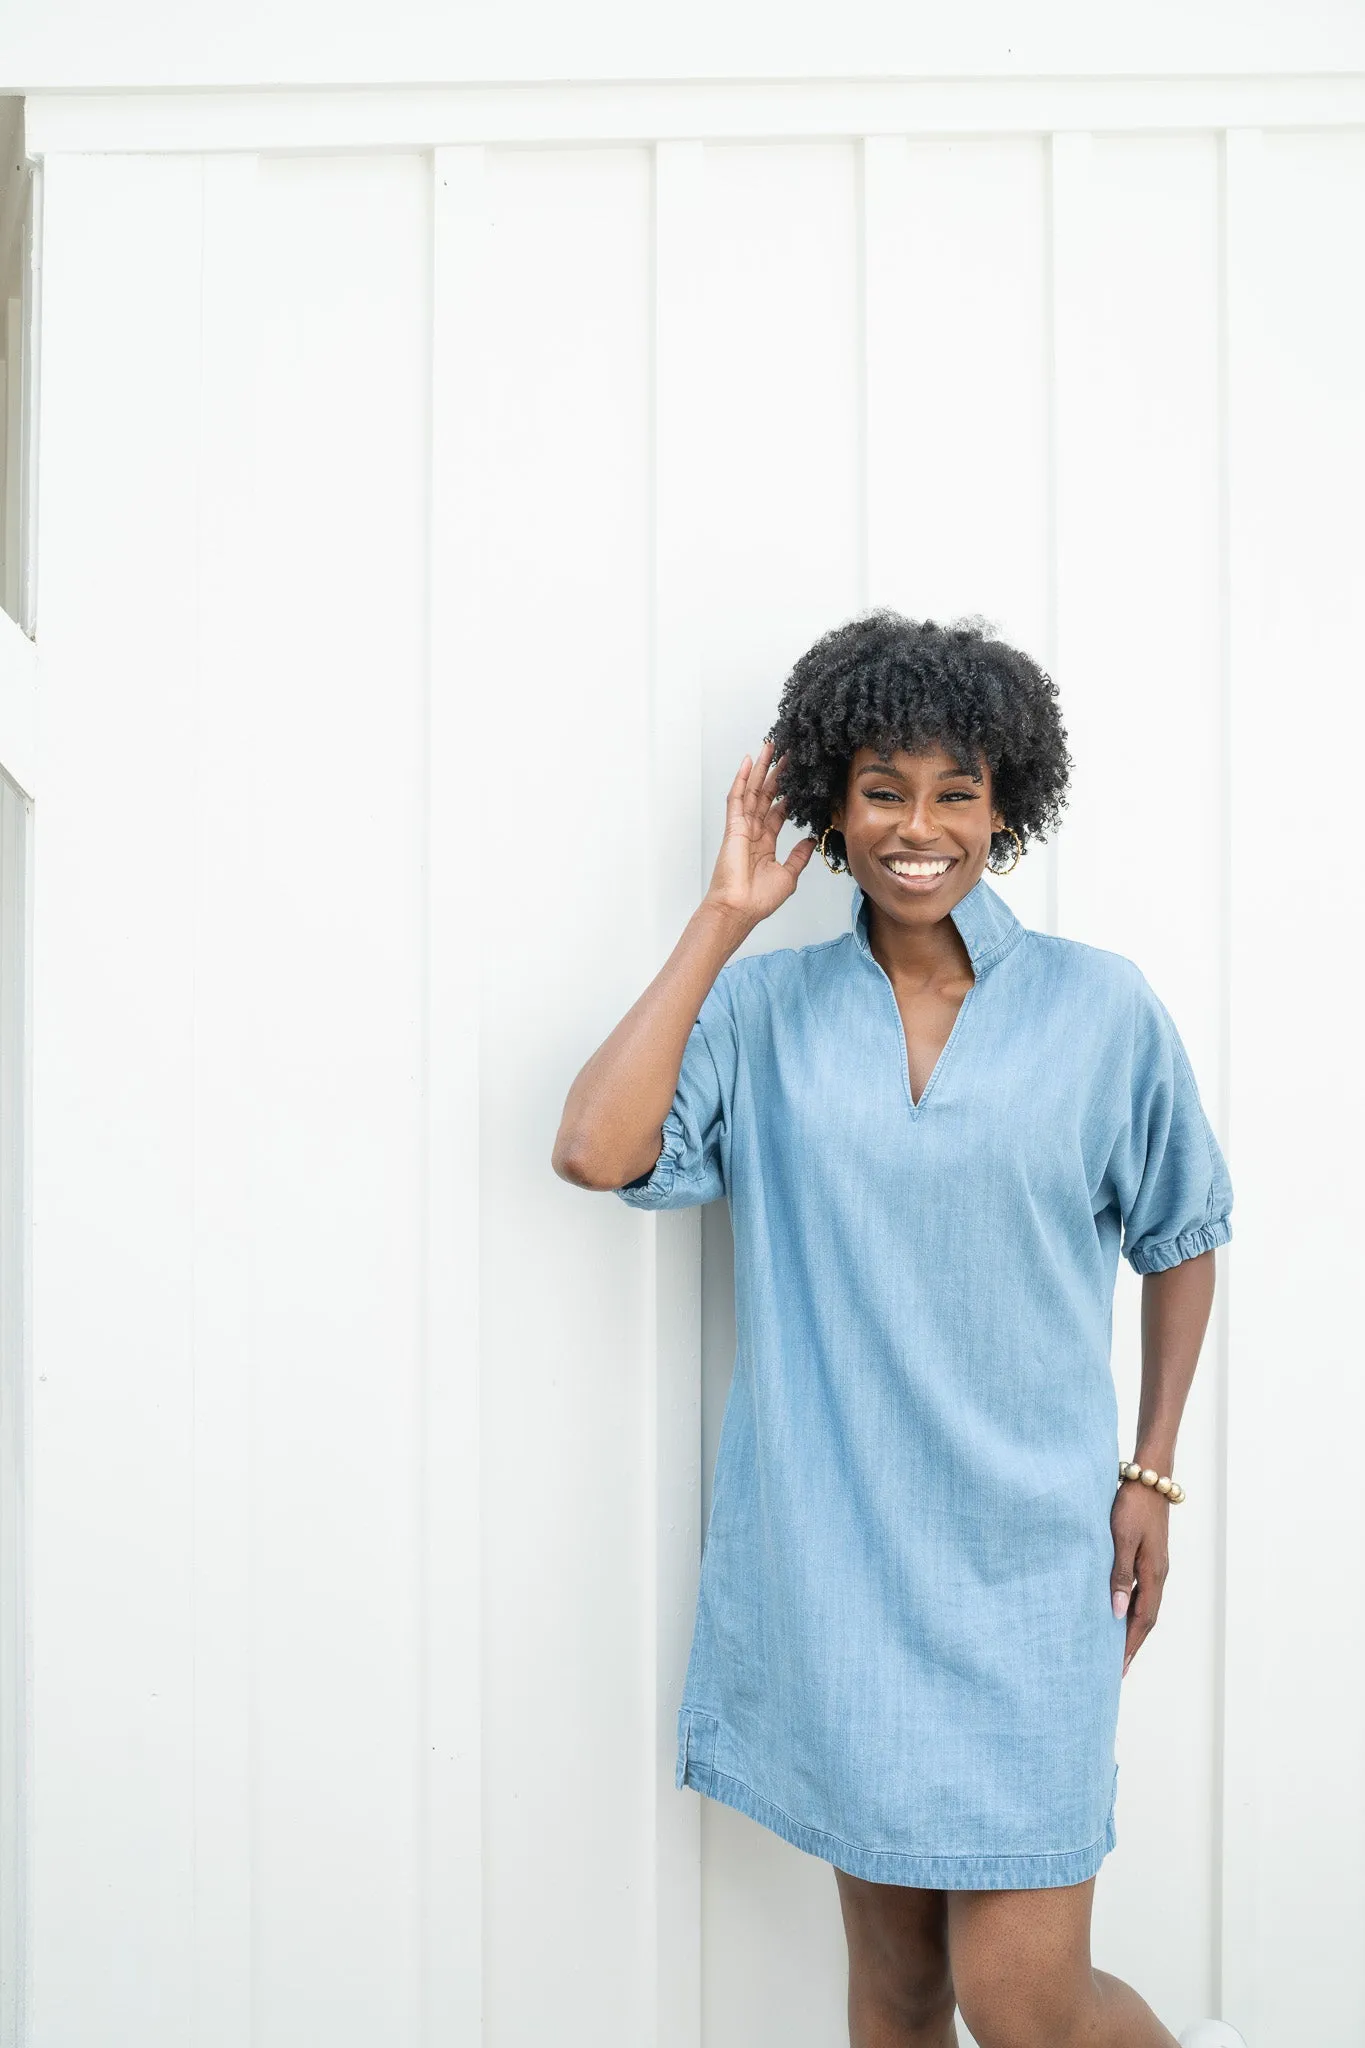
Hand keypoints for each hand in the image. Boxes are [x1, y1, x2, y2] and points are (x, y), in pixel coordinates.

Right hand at [703, 738, 817, 926]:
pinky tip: (748, 762)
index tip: (799, 779)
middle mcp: (753, 832)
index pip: (778, 812)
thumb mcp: (788, 875)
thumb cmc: (758, 899)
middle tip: (788, 753)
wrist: (740, 909)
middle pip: (766, 796)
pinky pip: (737, 798)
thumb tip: (810, 840)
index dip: (788, 795)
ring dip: (761, 768)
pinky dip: (741, 779)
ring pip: (753, 791)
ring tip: (770, 746)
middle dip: (777, 774)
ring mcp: (742, 828)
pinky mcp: (733, 827)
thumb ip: (798, 856)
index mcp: (765, 844)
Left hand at [1109, 1481, 1169, 1677]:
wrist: (1149, 1477)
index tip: (1117, 1667)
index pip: (1142, 1620)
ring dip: (1132, 1627)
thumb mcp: (1122, 1538)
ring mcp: (1155, 1565)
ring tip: (1116, 1646)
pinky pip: (1142, 1591)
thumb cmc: (1132, 1504)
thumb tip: (1116, 1611)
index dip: (1130, 1644)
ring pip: (1145, 1605)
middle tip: (1117, 1667)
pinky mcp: (1149, 1555)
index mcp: (1154, 1573)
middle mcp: (1158, 1573)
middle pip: (1146, 1617)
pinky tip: (1119, 1610)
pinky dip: (1131, 1607)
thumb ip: (1120, 1574)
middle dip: (1132, 1643)